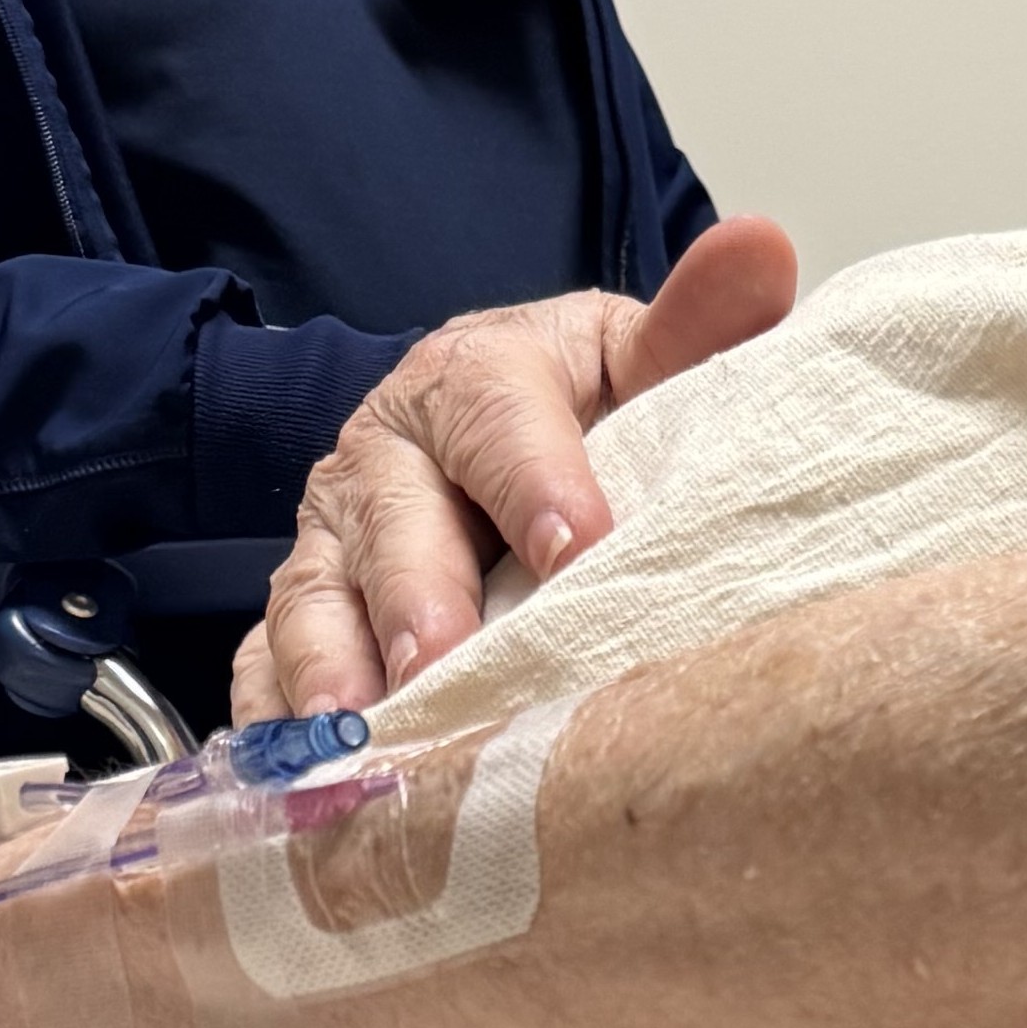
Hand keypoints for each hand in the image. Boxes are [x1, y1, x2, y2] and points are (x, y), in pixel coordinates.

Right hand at [239, 215, 797, 720]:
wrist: (506, 443)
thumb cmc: (589, 416)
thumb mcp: (642, 363)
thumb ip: (701, 323)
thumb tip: (764, 245)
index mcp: (480, 371)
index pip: (498, 411)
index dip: (535, 477)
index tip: (576, 548)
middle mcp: (390, 448)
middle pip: (393, 513)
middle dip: (420, 592)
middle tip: (449, 662)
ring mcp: (333, 536)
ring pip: (314, 594)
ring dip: (331, 667)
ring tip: (361, 734)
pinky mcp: (303, 610)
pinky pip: (263, 666)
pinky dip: (271, 724)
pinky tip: (295, 782)